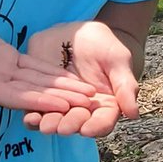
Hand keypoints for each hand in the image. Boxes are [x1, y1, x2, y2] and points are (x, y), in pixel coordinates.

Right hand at [0, 0, 95, 112]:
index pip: (13, 97)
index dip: (39, 102)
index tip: (64, 106)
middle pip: (30, 95)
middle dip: (59, 99)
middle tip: (89, 104)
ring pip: (35, 84)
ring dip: (61, 89)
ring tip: (87, 94)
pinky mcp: (5, 60)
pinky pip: (32, 70)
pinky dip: (52, 74)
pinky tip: (71, 79)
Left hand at [21, 21, 138, 136]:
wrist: (78, 32)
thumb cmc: (103, 45)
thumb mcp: (118, 60)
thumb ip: (125, 86)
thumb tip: (134, 113)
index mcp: (104, 106)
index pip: (102, 122)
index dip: (96, 127)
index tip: (88, 129)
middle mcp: (82, 110)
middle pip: (76, 124)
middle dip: (69, 125)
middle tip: (62, 127)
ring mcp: (60, 104)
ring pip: (54, 119)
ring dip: (48, 124)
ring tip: (43, 124)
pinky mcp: (41, 94)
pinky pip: (35, 107)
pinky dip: (31, 113)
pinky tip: (28, 114)